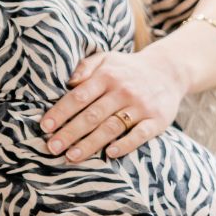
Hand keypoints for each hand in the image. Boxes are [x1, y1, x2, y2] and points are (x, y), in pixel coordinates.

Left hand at [40, 48, 185, 161]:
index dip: (61, 112)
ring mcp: (141, 105)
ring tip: (71, 156)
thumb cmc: (129, 69)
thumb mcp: (108, 58)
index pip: (79, 96)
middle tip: (52, 148)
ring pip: (112, 127)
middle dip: (70, 132)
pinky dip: (125, 144)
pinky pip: (140, 134)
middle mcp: (123, 90)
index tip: (45, 127)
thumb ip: (86, 66)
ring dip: (90, 143)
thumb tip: (69, 82)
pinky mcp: (157, 119)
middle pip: (92, 114)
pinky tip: (109, 153)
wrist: (170, 70)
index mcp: (108, 75)